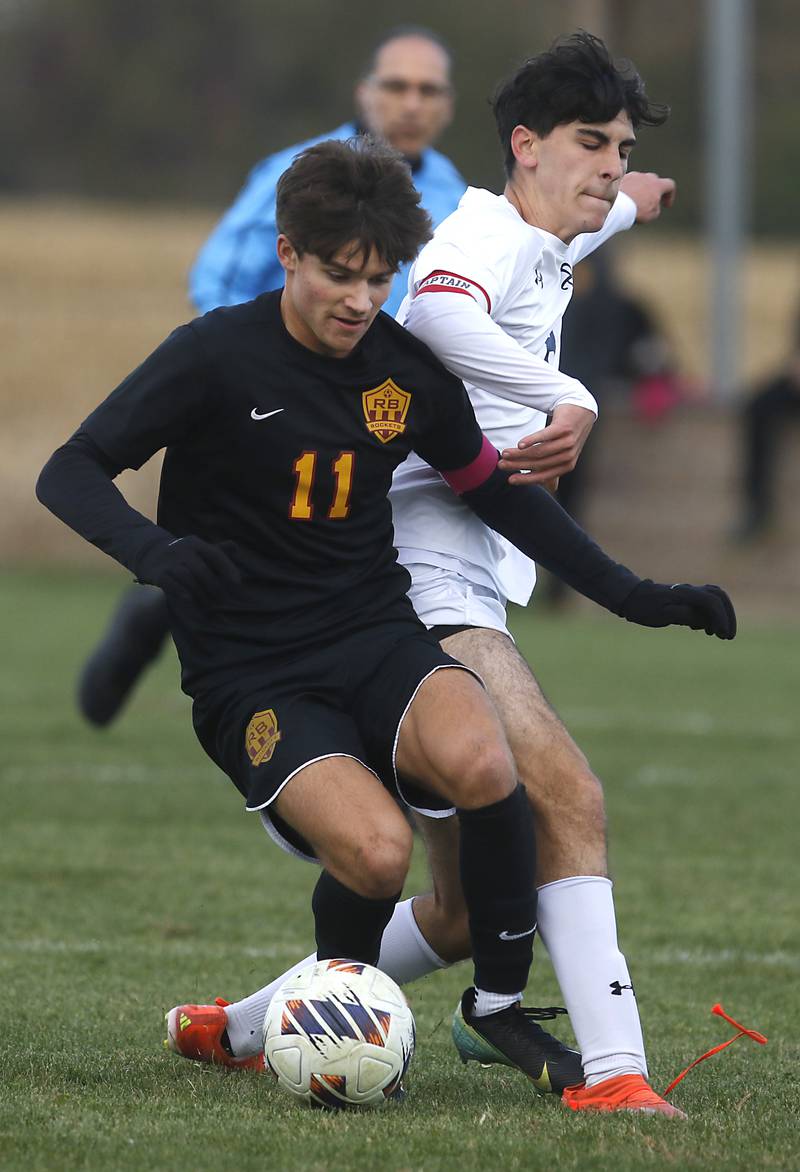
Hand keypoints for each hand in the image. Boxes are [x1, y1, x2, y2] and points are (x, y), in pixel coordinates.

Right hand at [134, 534, 241, 607]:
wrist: (150, 552)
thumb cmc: (183, 555)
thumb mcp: (199, 549)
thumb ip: (217, 551)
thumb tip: (236, 547)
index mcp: (196, 543)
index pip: (215, 554)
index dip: (228, 568)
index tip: (237, 583)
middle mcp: (183, 549)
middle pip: (202, 570)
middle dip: (214, 587)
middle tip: (222, 602)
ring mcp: (169, 561)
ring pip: (187, 577)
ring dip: (200, 593)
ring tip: (208, 606)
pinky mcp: (158, 573)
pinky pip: (170, 582)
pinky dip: (180, 591)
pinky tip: (189, 599)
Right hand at [498, 404, 594, 484]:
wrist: (581, 410)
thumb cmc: (568, 434)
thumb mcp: (564, 453)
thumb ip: (555, 469)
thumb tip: (552, 489)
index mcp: (567, 465)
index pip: (543, 475)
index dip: (526, 479)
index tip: (510, 480)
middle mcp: (568, 455)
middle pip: (538, 463)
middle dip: (518, 465)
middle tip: (501, 465)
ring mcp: (567, 442)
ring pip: (539, 451)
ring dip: (519, 453)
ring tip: (505, 453)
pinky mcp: (564, 428)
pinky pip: (545, 436)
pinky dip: (531, 440)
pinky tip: (520, 444)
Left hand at [620, 171, 675, 222]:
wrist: (616, 205)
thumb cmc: (635, 211)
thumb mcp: (652, 215)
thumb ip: (656, 208)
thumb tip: (654, 205)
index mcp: (657, 185)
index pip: (670, 185)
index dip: (670, 195)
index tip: (666, 205)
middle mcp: (646, 177)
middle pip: (654, 181)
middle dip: (654, 191)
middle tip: (650, 202)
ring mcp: (633, 176)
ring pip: (640, 181)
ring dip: (640, 190)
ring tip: (635, 202)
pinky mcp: (621, 178)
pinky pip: (628, 183)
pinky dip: (629, 190)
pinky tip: (625, 200)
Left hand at [620, 580, 735, 638]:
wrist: (633, 597)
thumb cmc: (644, 607)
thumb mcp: (661, 615)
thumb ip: (684, 615)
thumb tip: (705, 620)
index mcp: (684, 593)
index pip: (711, 601)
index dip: (720, 618)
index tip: (722, 635)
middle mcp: (690, 590)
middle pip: (719, 596)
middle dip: (728, 616)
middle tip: (728, 636)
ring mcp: (690, 592)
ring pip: (716, 598)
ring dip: (722, 615)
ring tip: (719, 635)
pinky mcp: (688, 597)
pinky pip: (708, 603)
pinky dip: (713, 615)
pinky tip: (706, 629)